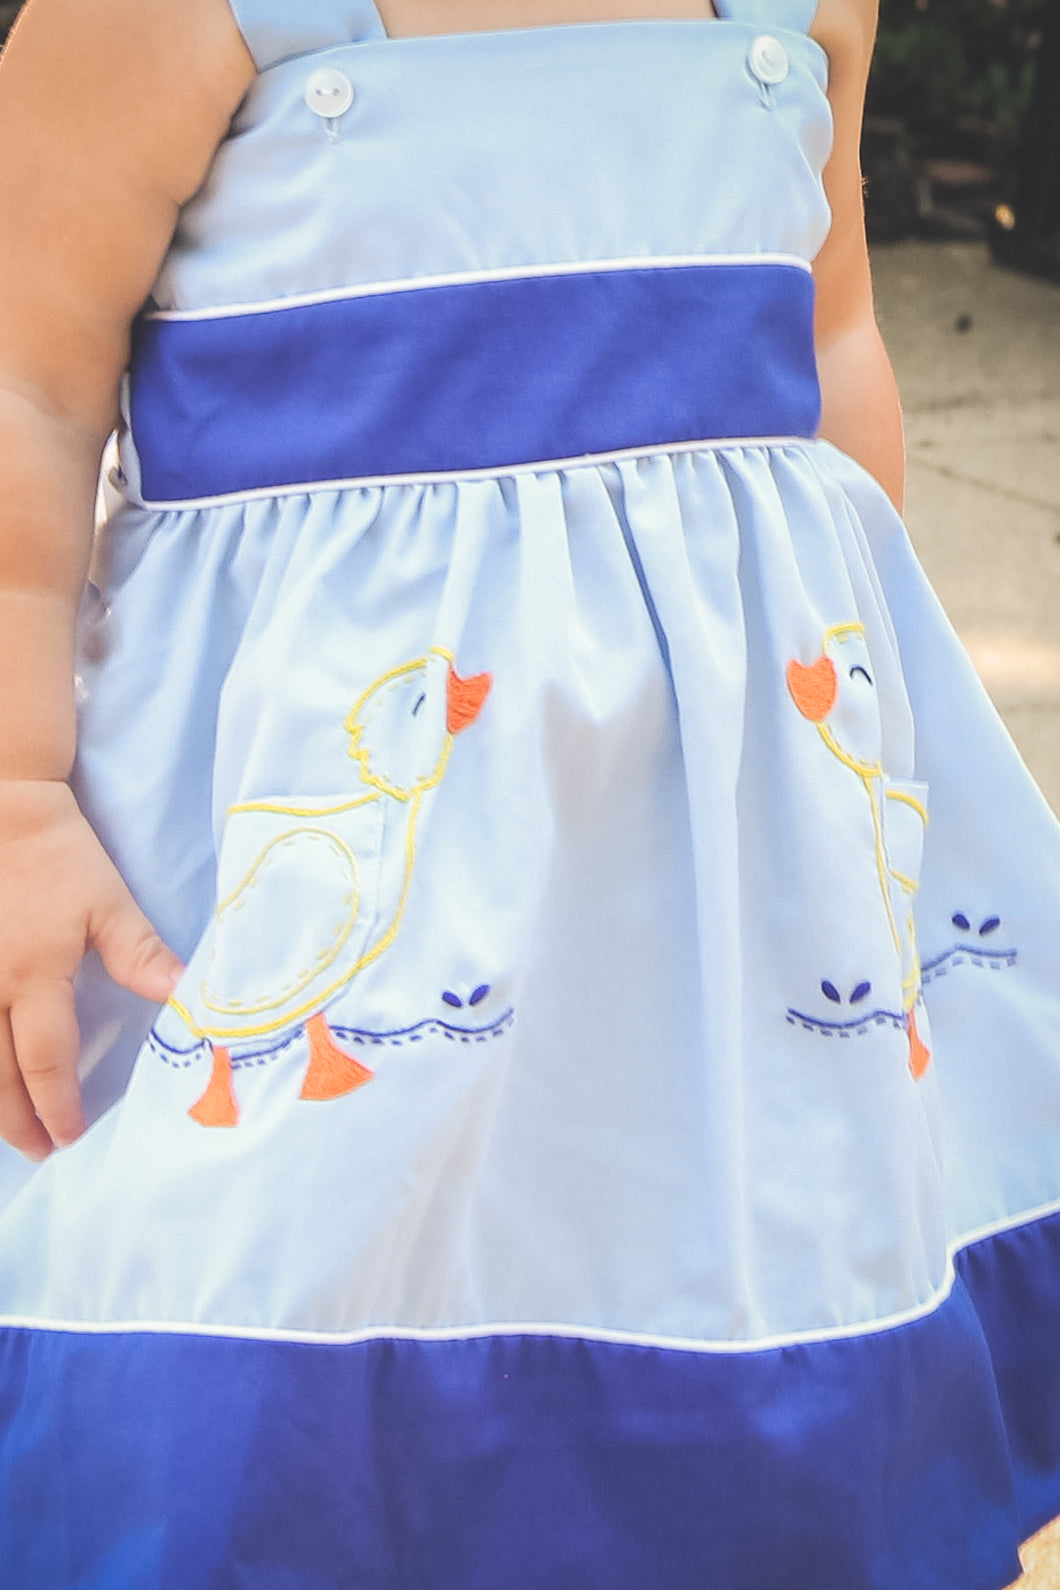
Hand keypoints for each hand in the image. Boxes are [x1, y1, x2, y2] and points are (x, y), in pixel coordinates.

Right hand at [0, 781, 182, 1158]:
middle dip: (16, 1119)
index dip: (57, 1103)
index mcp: (33, 976)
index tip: (71, 1134)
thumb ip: (140, 954)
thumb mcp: (108, 902)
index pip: (45, 1059)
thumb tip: (183, 998)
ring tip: (8, 1130)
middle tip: (37, 1152)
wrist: (2, 809)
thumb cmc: (59, 857)